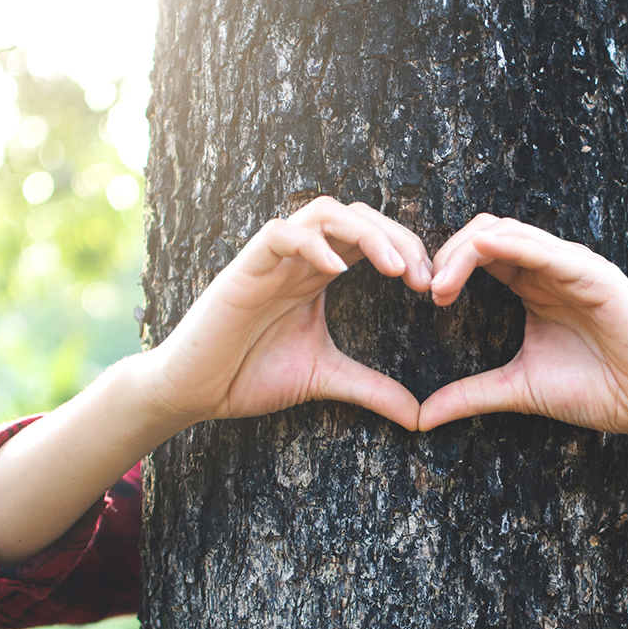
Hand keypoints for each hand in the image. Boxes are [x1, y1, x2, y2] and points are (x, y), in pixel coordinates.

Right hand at [145, 197, 431, 431]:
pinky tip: (338, 271)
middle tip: (424, 277)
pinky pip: (279, 235)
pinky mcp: (243, 271)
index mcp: (318, 273)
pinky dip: (311, 244)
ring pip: (323, 212)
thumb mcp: (326, 379)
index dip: (407, 251)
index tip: (433, 287)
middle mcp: (299, 258)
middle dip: (398, 238)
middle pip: (356, 215)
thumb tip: (419, 415)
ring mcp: (271, 260)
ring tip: (395, 269)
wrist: (194, 392)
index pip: (371, 237)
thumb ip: (372, 389)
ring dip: (366, 233)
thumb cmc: (251, 375)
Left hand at [419, 215, 627, 438]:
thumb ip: (470, 395)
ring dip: (466, 252)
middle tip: (426, 290)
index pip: (479, 254)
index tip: (424, 300)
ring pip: (508, 232)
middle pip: (485, 233)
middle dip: (447, 255)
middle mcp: (550, 267)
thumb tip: (420, 418)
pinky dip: (510, 245)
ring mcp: (573, 266)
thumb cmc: (595, 391)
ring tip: (440, 288)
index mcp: (532, 284)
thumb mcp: (518, 389)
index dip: (445, 267)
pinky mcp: (594, 274)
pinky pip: (545, 249)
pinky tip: (481, 253)